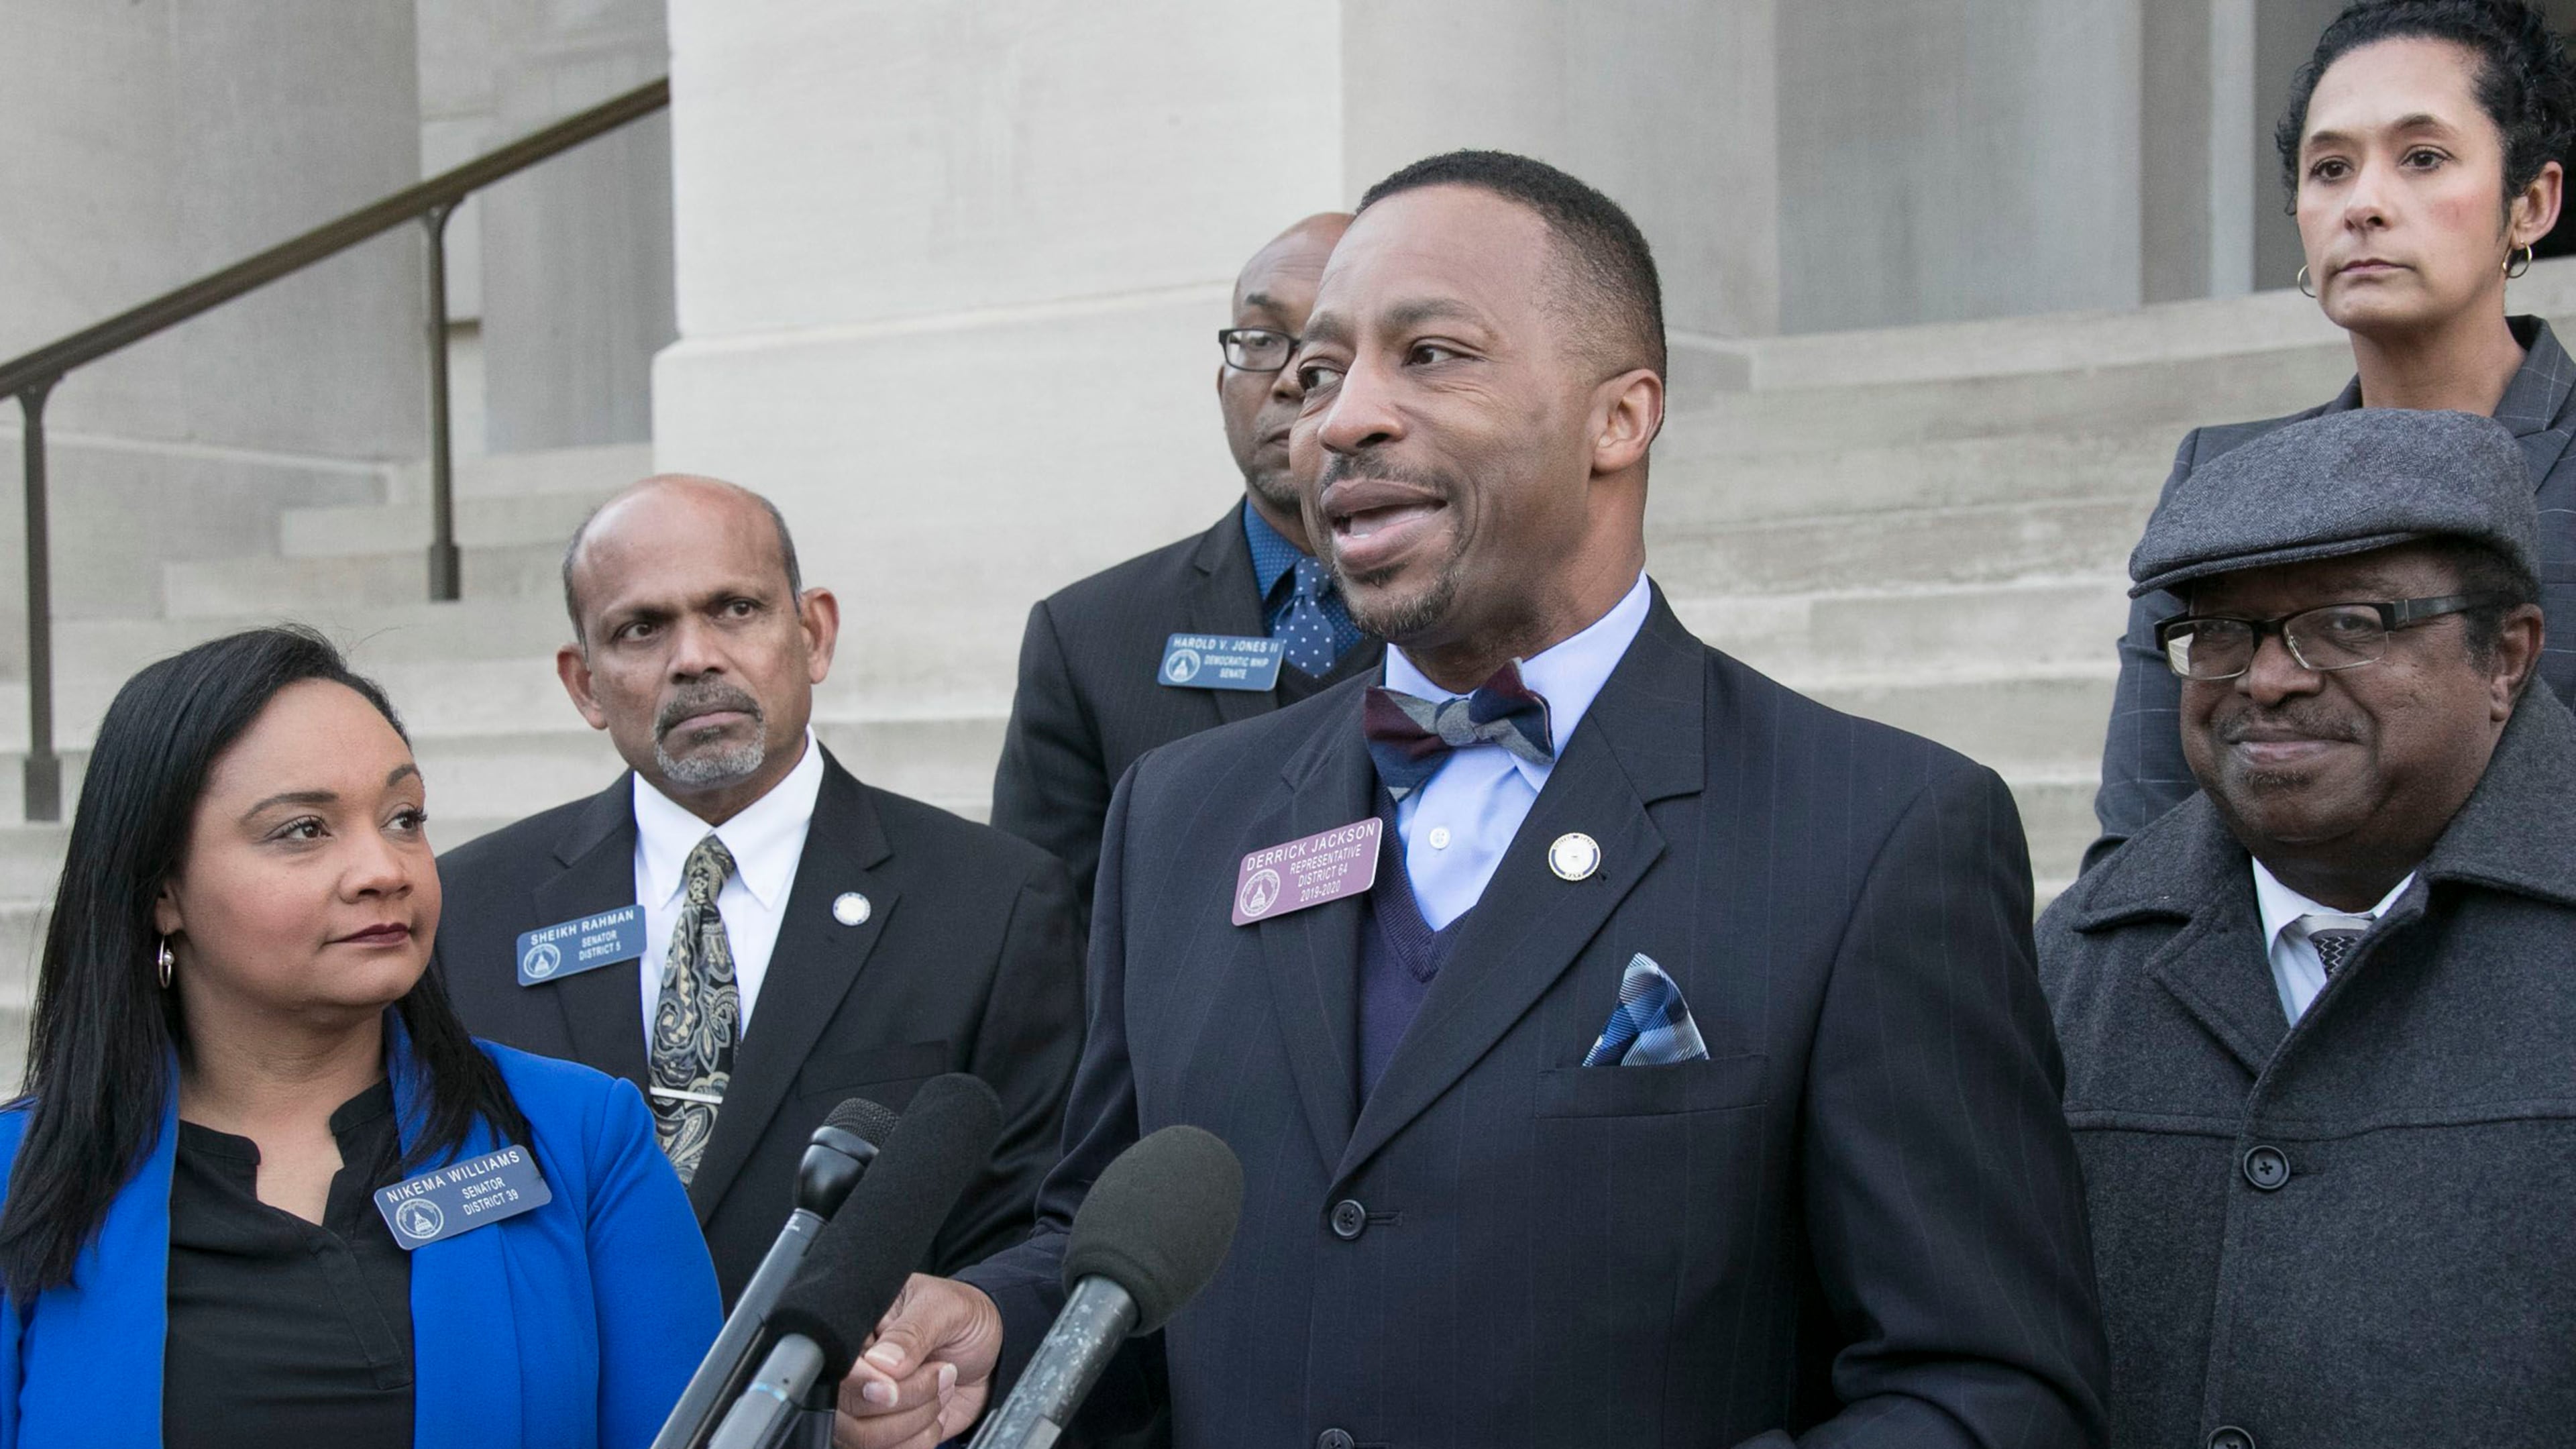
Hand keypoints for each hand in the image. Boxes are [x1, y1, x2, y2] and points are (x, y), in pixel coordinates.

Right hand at [832, 1274, 1003, 1448]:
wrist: (993, 1350)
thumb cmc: (964, 1318)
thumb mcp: (945, 1308)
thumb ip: (912, 1332)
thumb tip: (880, 1363)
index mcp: (857, 1330)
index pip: (838, 1367)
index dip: (863, 1384)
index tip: (893, 1388)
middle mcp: (854, 1370)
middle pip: (847, 1410)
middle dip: (904, 1400)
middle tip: (942, 1373)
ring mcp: (866, 1404)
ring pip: (864, 1438)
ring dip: (915, 1421)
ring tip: (943, 1388)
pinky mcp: (885, 1431)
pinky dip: (919, 1441)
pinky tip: (937, 1413)